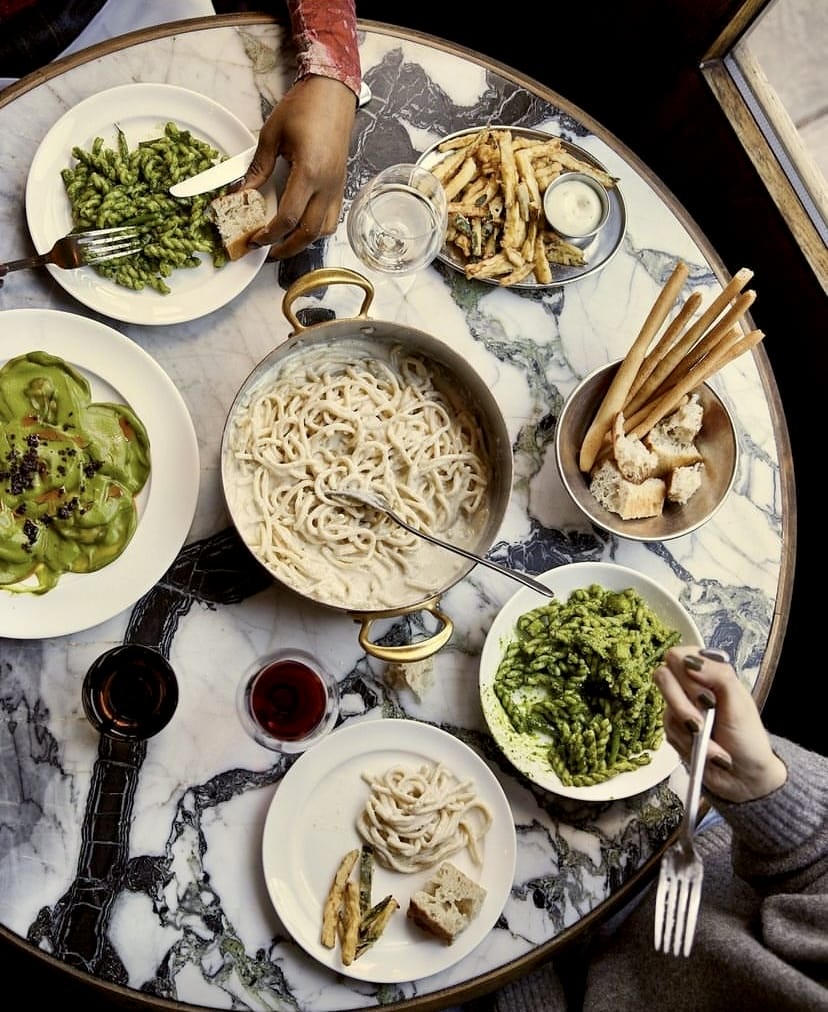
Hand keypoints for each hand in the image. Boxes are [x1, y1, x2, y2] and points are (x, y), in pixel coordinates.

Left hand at [241, 75, 355, 258]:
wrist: (333, 93)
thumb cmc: (304, 107)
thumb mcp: (272, 135)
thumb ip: (257, 168)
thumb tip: (241, 193)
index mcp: (309, 172)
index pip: (288, 217)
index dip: (269, 234)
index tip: (254, 238)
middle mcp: (327, 185)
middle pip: (309, 233)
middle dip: (286, 248)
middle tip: (267, 252)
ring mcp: (337, 187)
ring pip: (324, 230)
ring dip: (304, 242)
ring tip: (284, 242)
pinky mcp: (340, 185)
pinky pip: (331, 218)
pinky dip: (316, 229)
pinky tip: (301, 226)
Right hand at [654, 645, 786, 802]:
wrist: (745, 777)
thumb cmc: (748, 739)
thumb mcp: (739, 702)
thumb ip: (718, 674)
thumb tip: (690, 660)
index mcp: (708, 673)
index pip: (677, 655)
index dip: (684, 671)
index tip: (704, 691)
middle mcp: (690, 688)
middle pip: (662, 677)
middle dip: (684, 704)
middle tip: (705, 717)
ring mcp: (679, 709)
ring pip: (666, 709)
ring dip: (692, 731)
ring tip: (714, 743)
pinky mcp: (674, 731)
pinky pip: (667, 732)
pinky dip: (689, 745)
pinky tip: (706, 751)